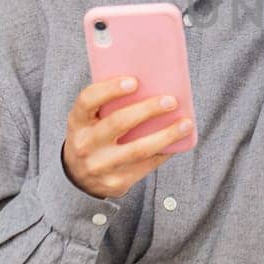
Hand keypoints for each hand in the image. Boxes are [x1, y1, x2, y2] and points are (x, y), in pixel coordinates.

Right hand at [61, 77, 191, 199]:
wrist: (80, 178)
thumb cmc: (94, 136)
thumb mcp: (90, 120)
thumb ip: (109, 104)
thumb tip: (152, 84)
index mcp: (77, 121)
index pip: (88, 100)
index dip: (110, 89)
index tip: (134, 81)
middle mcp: (85, 144)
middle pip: (118, 122)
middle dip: (148, 110)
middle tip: (170, 101)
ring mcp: (100, 165)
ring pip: (138, 149)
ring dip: (166, 135)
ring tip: (186, 124)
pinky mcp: (116, 182)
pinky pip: (146, 165)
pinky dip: (165, 151)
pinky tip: (178, 142)